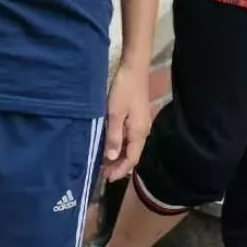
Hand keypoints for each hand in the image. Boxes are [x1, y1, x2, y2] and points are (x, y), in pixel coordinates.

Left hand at [101, 63, 150, 181]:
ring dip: (119, 155)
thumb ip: (113, 136)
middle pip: (132, 154)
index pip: (131, 159)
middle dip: (119, 165)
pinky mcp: (138, 116)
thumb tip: (111, 158)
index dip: (120, 170)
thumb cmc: (123, 90)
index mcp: (139, 132)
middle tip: (103, 173)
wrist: (134, 68)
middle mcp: (143, 131)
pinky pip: (130, 137)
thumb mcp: (114, 113)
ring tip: (104, 162)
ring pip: (131, 146)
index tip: (107, 178)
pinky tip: (112, 144)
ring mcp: (142, 123)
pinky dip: (121, 145)